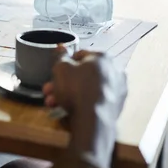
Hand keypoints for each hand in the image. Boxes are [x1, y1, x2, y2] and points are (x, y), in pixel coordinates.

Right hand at [42, 49, 126, 165]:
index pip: (79, 54)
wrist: (92, 121)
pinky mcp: (117, 105)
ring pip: (87, 88)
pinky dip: (82, 102)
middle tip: (49, 90)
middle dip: (63, 82)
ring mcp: (118, 89)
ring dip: (68, 93)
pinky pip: (95, 99)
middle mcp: (115, 70)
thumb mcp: (61, 68)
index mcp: (103, 57)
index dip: (64, 63)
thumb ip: (60, 56)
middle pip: (82, 74)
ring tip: (53, 103)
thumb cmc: (75, 88)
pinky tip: (67, 108)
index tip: (55, 73)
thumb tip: (61, 46)